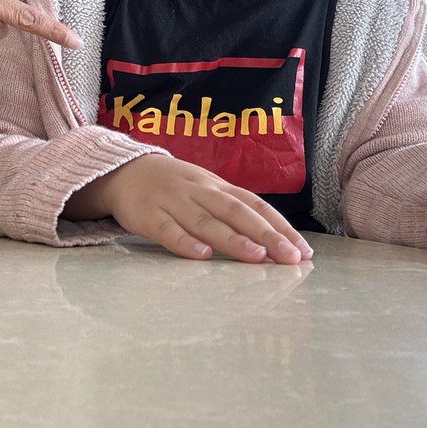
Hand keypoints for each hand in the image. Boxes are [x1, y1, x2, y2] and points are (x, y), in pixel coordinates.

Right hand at [66, 154, 312, 263]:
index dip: (280, 226)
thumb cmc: (174, 186)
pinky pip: (167, 230)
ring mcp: (172, 202)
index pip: (255, 205)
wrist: (122, 170)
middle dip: (267, 234)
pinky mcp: (146, 215)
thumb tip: (274, 239)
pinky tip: (201, 256)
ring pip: (206, 221)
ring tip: (257, 256)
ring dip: (232, 239)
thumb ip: (233, 211)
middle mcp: (200, 191)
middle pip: (237, 212)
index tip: (304, 251)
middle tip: (291, 257)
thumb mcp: (206, 190)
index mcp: (217, 186)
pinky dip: (184, 242)